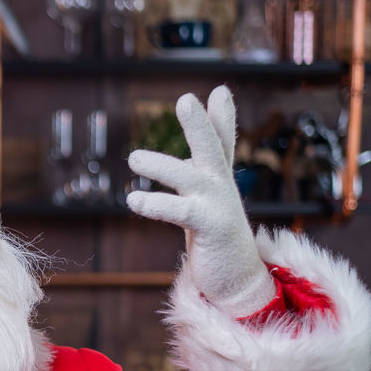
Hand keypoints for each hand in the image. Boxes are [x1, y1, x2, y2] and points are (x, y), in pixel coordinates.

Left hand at [126, 87, 274, 316]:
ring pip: (188, 178)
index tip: (219, 91)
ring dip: (162, 167)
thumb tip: (194, 161)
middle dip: (201, 125)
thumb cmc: (217, 236)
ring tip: (133, 158)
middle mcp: (221, 187)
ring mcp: (218, 206)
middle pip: (213, 149)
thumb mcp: (209, 198)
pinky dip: (156, 205)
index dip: (220, 118)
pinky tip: (133, 201)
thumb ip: (201, 172)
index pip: (222, 143)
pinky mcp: (210, 228)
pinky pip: (180, 212)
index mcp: (218, 179)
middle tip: (186, 99)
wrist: (236, 278)